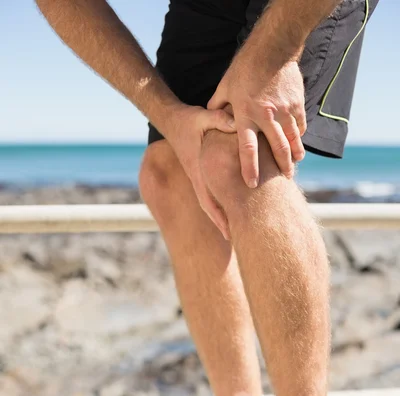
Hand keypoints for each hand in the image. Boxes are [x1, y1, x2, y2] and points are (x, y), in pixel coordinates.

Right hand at [166, 105, 234, 239]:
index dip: (219, 216)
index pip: (208, 198)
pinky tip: (232, 208)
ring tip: (234, 230)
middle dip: (221, 223)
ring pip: (209, 201)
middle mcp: (197, 176)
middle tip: (235, 240)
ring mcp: (198, 176)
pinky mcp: (200, 172)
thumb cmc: (188, 120)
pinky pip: (210, 192)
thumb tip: (238, 124)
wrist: (172, 120)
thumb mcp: (203, 116)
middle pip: (208, 206)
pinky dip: (220, 203)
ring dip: (220, 216)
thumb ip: (220, 119)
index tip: (229, 231)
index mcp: (198, 170)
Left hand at [208, 58, 306, 186]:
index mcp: (246, 114)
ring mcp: (285, 110)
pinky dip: (299, 136)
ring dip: (295, 155)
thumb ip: (219, 107)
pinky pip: (300, 126)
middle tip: (285, 180)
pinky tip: (298, 144)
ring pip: (293, 140)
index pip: (247, 148)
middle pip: (277, 149)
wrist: (272, 48)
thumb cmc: (244, 69)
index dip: (250, 168)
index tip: (252, 184)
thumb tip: (212, 119)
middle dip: (282, 167)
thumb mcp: (226, 87)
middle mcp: (267, 116)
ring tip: (294, 165)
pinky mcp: (297, 104)